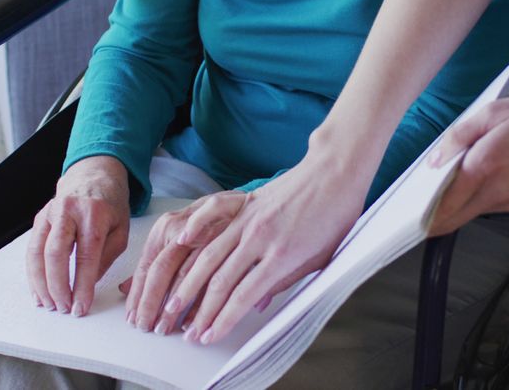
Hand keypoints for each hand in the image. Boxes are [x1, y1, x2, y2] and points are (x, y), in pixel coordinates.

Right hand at [27, 155, 130, 315]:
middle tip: (64, 308)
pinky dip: (33, 273)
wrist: (94, 175)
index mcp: (95, 214)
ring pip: (37, 253)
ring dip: (40, 283)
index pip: (86, 256)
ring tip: (49, 304)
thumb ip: (107, 256)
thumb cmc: (111, 204)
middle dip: (57, 286)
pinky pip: (31, 249)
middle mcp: (68, 211)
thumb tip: (88, 284)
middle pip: (55, 254)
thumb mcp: (121, 228)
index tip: (81, 306)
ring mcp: (50, 213)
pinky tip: (39, 291)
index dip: (82, 284)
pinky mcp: (39, 218)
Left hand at [119, 190, 248, 334]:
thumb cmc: (208, 222)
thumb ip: (153, 262)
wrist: (246, 202)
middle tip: (147, 327)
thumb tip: (125, 288)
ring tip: (167, 329)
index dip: (137, 295)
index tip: (132, 316)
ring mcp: (204, 234)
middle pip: (160, 271)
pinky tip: (194, 319)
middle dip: (151, 303)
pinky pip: (210, 276)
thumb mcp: (177, 234)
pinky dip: (201, 300)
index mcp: (165, 227)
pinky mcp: (227, 242)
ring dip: (174, 306)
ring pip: (184, 275)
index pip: (145, 266)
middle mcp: (181, 229)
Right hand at [161, 152, 369, 345]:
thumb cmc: (335, 215)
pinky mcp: (244, 202)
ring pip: (209, 254)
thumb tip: (258, 305)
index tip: (208, 337)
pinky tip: (179, 244)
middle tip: (186, 331)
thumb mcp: (319, 258)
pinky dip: (194, 231)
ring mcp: (248, 218)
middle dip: (199, 311)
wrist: (336, 172)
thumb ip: (285, 282)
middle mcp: (259, 238)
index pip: (242, 297)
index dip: (221, 321)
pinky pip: (211, 216)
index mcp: (281, 256)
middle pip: (220, 281)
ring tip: (173, 304)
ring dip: (188, 283)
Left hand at [427, 91, 508, 235]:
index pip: (444, 207)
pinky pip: (496, 204)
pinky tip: (494, 172)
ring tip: (462, 175)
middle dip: (437, 215)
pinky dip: (486, 195)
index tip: (409, 214)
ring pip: (476, 210)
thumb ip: (459, 136)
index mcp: (484, 167)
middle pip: (456, 217)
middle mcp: (497, 192)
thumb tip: (434, 160)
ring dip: (463, 200)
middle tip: (423, 204)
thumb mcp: (494, 111)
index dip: (424, 215)